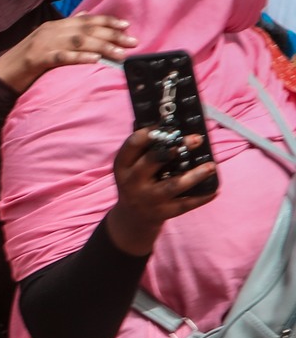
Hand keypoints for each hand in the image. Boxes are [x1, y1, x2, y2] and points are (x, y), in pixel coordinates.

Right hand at [0, 15, 135, 93]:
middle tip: (132, 42)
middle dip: (112, 35)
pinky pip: (62, 57)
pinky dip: (79, 58)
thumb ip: (66, 29)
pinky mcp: (37, 60)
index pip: (85, 20)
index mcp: (54, 26)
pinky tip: (94, 61)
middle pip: (87, 30)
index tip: (127, 26)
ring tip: (120, 54)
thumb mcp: (46, 41)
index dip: (107, 22)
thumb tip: (86, 15)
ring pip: (79, 42)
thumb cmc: (25, 62)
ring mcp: (43, 44)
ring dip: (102, 47)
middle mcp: (51, 31)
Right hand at [104, 126, 216, 256]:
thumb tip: (165, 119)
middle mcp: (132, 182)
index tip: (169, 124)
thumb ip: (144, 148)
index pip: (133, 144)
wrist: (132, 218)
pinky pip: (184, 204)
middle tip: (197, 139)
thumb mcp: (131, 167)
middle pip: (152, 162)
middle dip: (174, 150)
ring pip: (172, 185)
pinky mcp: (162, 213)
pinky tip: (214, 190)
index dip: (150, 132)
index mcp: (123, 166)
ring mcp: (147, 199)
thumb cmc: (137, 182)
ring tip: (211, 166)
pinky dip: (201, 198)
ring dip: (194, 175)